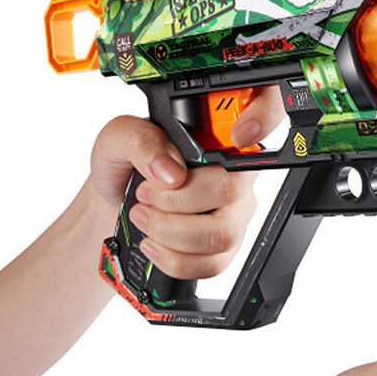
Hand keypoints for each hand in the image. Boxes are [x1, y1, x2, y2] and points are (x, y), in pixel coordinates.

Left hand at [89, 86, 284, 279]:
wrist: (112, 210)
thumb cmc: (122, 169)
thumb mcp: (117, 139)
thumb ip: (141, 140)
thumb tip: (170, 168)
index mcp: (217, 135)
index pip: (264, 112)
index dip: (264, 117)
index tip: (238, 134)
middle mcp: (235, 174)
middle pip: (231, 189)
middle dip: (177, 199)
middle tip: (146, 194)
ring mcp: (235, 214)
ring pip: (222, 234)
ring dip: (171, 232)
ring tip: (144, 219)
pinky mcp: (225, 249)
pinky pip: (213, 263)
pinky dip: (174, 259)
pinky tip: (155, 244)